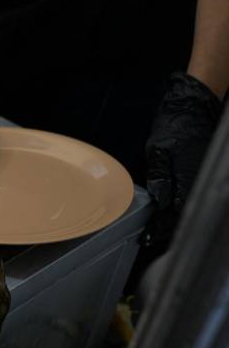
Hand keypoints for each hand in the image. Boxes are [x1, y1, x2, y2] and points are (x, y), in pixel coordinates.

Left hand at [143, 72, 222, 247]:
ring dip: (174, 219)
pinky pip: (191, 195)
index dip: (161, 226)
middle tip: (152, 240)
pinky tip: (170, 212)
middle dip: (167, 228)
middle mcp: (197, 180)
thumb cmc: (174, 125)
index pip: (175, 210)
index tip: (149, 237)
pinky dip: (181, 206)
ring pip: (188, 205)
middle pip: (184, 213)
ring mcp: (199, 177)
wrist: (193, 107)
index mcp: (187, 176)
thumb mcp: (159, 149)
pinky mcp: (199, 172)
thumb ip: (160, 175)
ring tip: (158, 232)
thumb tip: (160, 198)